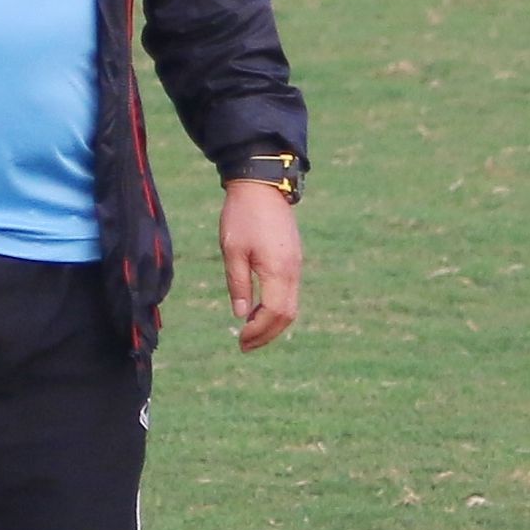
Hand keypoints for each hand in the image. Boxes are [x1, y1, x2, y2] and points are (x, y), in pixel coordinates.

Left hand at [219, 182, 303, 351]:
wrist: (262, 185)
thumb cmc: (243, 216)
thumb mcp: (233, 250)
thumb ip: (238, 284)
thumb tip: (241, 314)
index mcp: (278, 270)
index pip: (274, 313)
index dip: (259, 331)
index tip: (240, 340)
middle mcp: (293, 271)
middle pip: (287, 315)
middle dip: (267, 334)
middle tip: (244, 345)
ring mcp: (296, 264)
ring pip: (292, 305)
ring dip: (272, 323)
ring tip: (250, 331)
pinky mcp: (294, 258)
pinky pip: (291, 293)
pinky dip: (277, 308)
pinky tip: (258, 309)